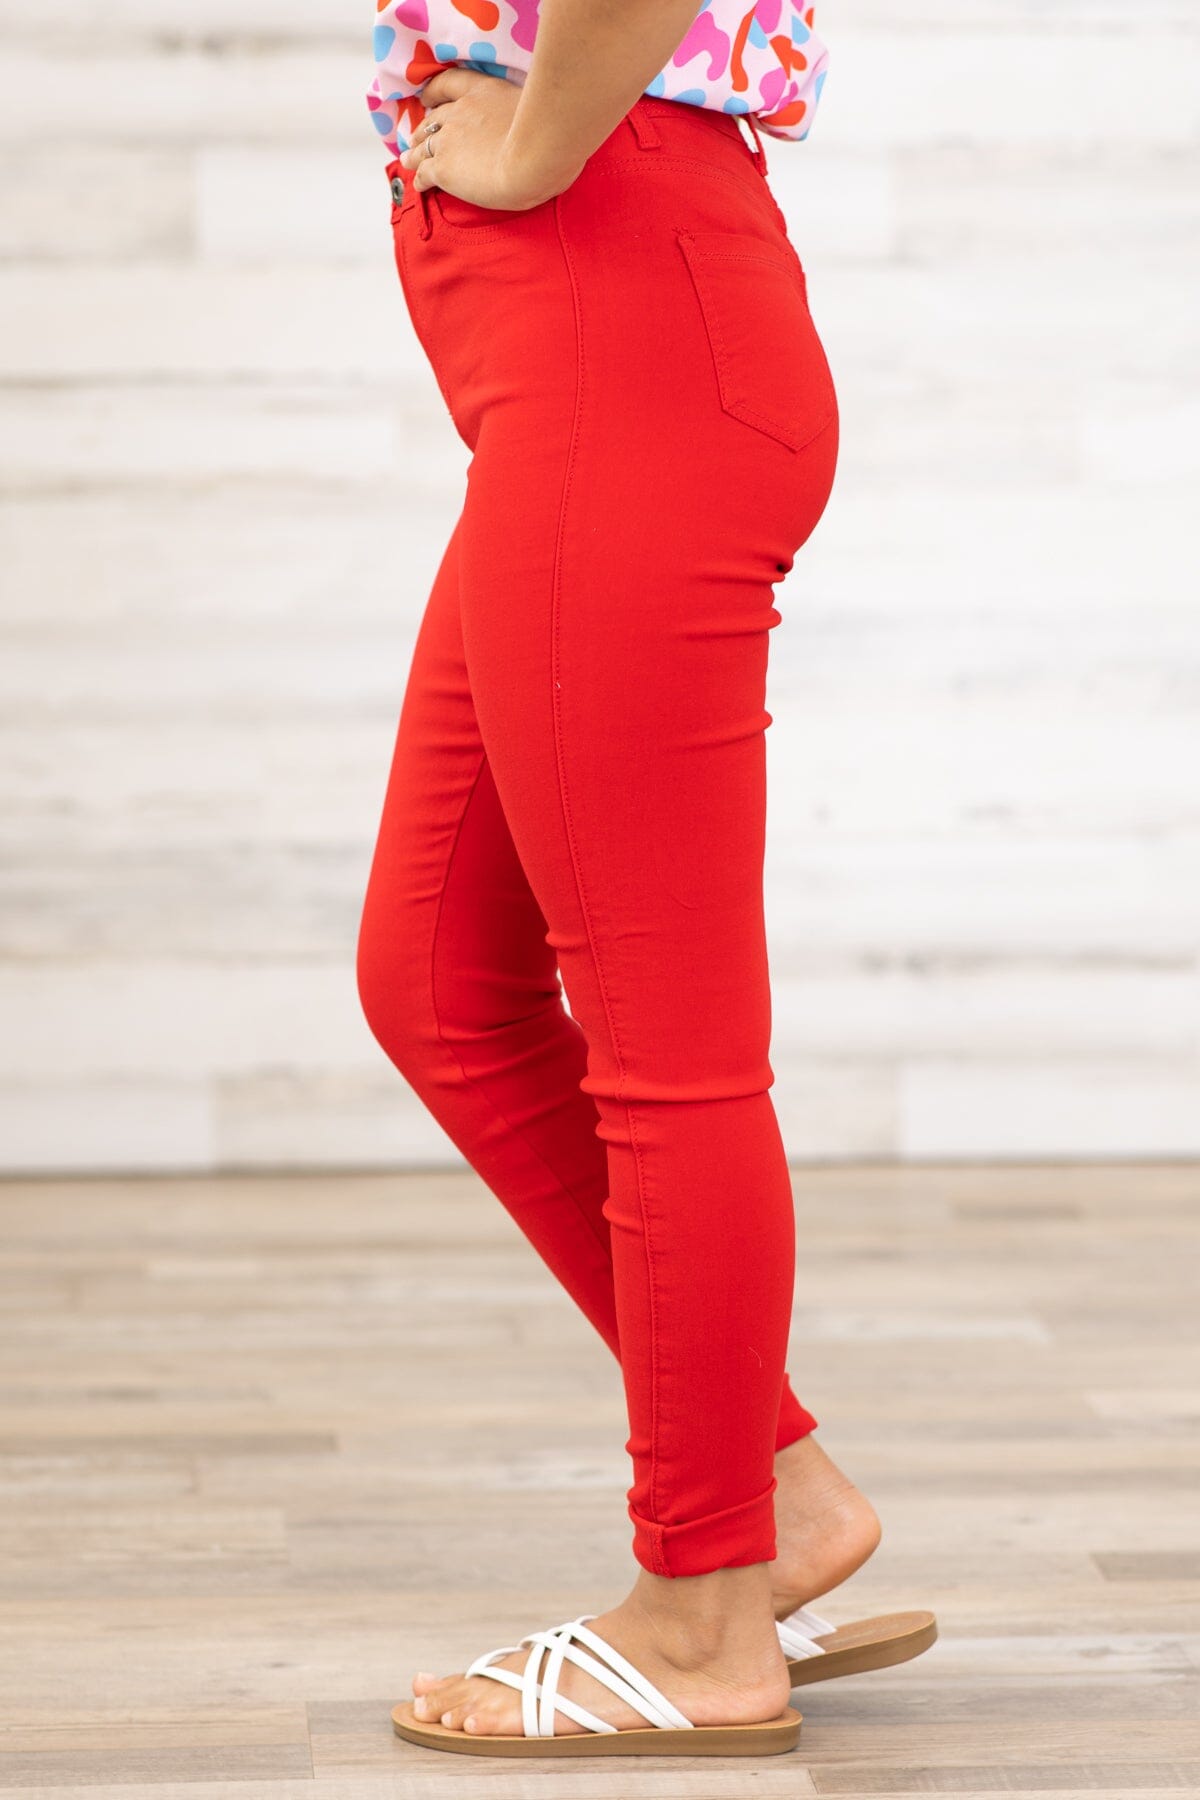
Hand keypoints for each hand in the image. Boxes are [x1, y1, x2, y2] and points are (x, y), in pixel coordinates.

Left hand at [399, 68, 579, 210]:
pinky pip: (424, 173)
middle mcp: (460, 112)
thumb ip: (527, 111)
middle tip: (418, 137)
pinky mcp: (444, 168)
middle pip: (433, 118)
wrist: (536, 156)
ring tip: (409, 159)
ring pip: (423, 146)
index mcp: (483, 92)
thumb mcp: (537, 109)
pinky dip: (419, 179)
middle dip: (424, 128)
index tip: (426, 97)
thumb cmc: (549, 135)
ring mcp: (449, 140)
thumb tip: (538, 120)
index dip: (433, 91)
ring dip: (415, 153)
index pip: (448, 84)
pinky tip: (418, 187)